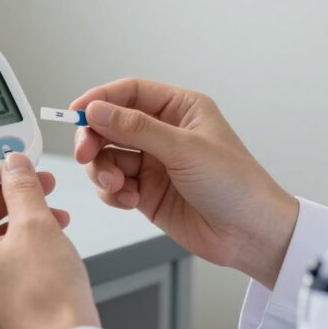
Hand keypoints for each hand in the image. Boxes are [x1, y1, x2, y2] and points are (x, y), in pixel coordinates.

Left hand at [0, 154, 99, 328]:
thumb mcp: (35, 224)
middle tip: (32, 178)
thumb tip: (13, 165)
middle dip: (6, 194)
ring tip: (51, 206)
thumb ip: (21, 186)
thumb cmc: (46, 299)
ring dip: (20, 216)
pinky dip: (22, 241)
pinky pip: (0, 259)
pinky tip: (52, 231)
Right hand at [71, 78, 298, 288]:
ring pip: (107, 156)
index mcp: (180, 109)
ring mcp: (154, 162)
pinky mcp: (146, 191)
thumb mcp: (184, 149)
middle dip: (94, 140)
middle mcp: (164, 132)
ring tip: (116, 188)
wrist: (252, 236)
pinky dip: (113, 193)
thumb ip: (136, 128)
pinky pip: (113, 185)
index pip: (129, 92)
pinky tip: (129, 201)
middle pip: (110, 124)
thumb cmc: (236, 185)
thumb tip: (97, 110)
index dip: (99, 99)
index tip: (75, 112)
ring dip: (103, 171)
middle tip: (85, 155)